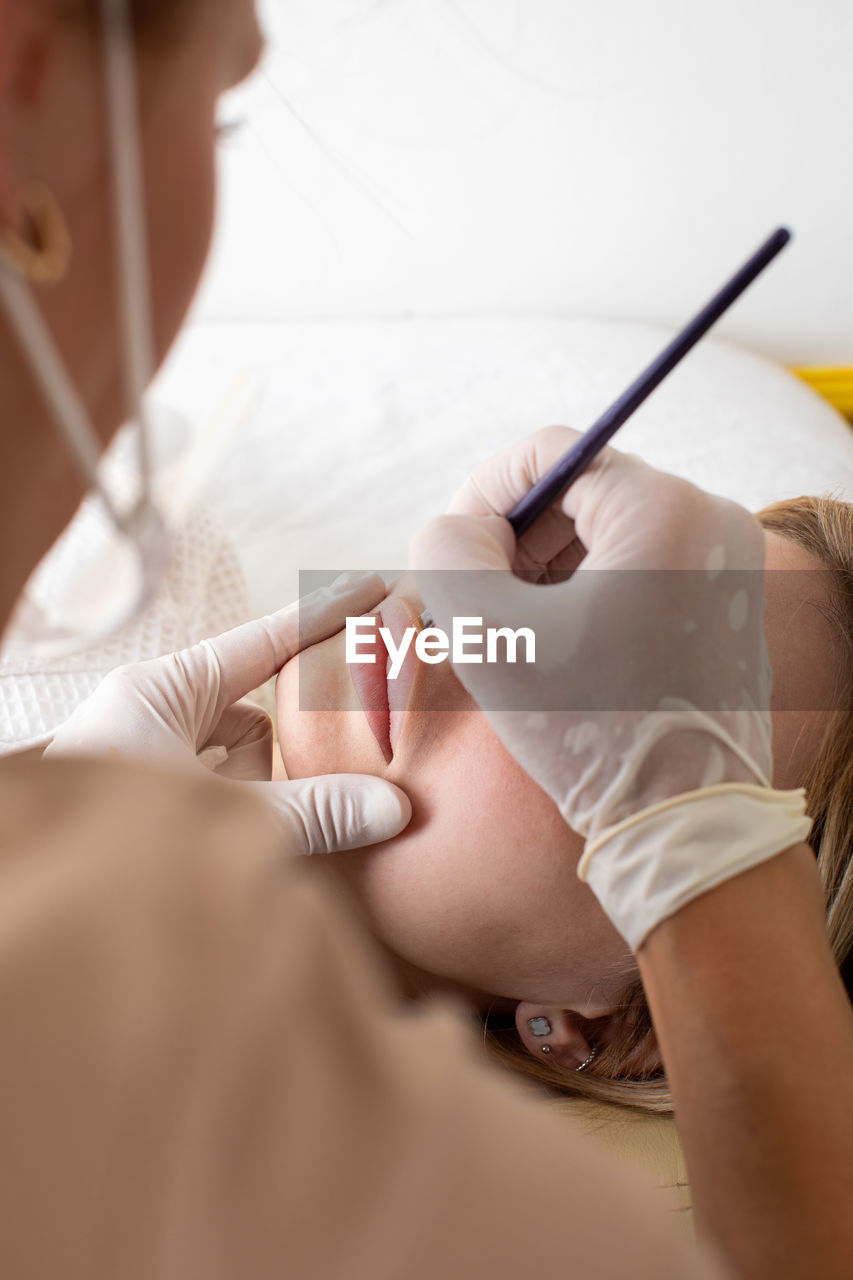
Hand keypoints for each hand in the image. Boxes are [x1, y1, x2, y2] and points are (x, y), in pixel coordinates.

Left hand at [45, 572, 411, 855]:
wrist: (38, 888)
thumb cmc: (108, 842)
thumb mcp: (221, 817)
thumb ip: (311, 812)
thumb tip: (393, 807)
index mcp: (161, 691)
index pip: (263, 640)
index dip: (324, 615)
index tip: (374, 588)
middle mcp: (151, 713)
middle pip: (254, 715)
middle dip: (282, 757)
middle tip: (331, 770)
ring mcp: (144, 756)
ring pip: (235, 762)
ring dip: (250, 803)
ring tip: (244, 844)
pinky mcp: (141, 796)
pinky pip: (212, 792)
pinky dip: (229, 820)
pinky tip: (226, 851)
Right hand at [411, 427, 809, 946]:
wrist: (685, 822)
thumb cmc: (590, 732)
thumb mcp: (491, 635)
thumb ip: (448, 550)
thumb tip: (460, 527)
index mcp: (666, 509)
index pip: (550, 454)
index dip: (484, 495)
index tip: (455, 553)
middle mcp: (713, 520)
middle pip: (580, 492)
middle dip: (516, 539)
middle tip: (480, 601)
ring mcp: (728, 563)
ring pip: (607, 532)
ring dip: (547, 568)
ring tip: (517, 632)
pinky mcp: (728, 602)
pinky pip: (640, 568)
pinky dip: (588, 593)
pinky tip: (559, 646)